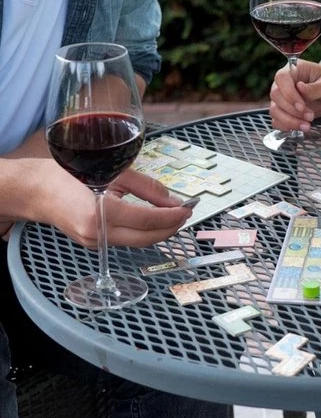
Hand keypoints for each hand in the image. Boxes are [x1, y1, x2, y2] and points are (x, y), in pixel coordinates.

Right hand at [39, 162, 191, 248]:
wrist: (34, 190)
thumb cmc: (67, 174)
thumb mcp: (111, 171)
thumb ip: (145, 187)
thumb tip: (173, 200)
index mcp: (101, 213)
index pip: (149, 220)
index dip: (173, 215)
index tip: (189, 207)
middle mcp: (99, 234)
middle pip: (147, 238)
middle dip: (171, 227)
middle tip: (186, 213)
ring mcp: (95, 244)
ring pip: (138, 243)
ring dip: (159, 231)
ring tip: (173, 216)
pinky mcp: (94, 245)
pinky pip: (126, 241)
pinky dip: (143, 232)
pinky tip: (152, 220)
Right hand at [270, 60, 320, 131]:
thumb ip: (315, 88)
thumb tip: (300, 87)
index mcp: (294, 70)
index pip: (282, 79)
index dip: (289, 94)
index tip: (301, 107)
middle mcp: (284, 83)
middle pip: (276, 96)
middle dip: (292, 111)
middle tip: (310, 117)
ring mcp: (282, 98)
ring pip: (275, 111)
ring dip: (289, 121)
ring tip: (307, 126)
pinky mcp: (284, 111)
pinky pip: (277, 121)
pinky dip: (287, 127)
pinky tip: (300, 128)